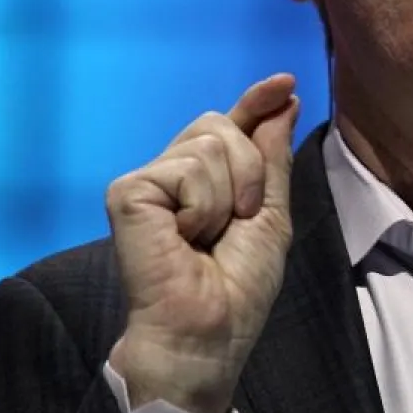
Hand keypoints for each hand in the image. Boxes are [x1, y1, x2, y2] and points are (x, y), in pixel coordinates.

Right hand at [106, 74, 300, 412]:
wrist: (207, 331)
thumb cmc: (237, 288)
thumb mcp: (270, 214)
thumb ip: (271, 157)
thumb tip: (283, 100)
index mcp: (208, 180)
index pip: (232, 126)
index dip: (256, 102)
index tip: (285, 82)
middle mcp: (174, 173)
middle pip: (221, 125)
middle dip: (249, 172)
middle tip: (237, 221)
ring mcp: (148, 181)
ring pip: (211, 144)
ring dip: (229, 196)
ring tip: (207, 238)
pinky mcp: (128, 191)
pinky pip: (188, 168)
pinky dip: (203, 206)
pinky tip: (185, 237)